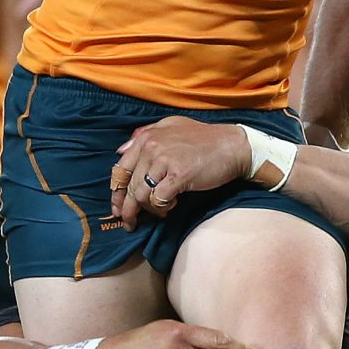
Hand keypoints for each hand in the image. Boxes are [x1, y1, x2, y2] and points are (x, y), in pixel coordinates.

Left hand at [110, 117, 250, 227]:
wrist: (232, 145)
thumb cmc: (204, 138)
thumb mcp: (170, 126)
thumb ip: (145, 135)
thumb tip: (121, 151)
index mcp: (146, 138)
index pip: (120, 170)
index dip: (116, 193)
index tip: (118, 207)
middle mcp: (151, 148)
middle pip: (129, 186)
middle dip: (128, 209)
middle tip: (130, 223)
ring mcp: (164, 161)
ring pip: (141, 195)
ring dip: (148, 210)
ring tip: (158, 213)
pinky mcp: (179, 175)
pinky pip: (159, 199)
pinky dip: (162, 207)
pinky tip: (171, 206)